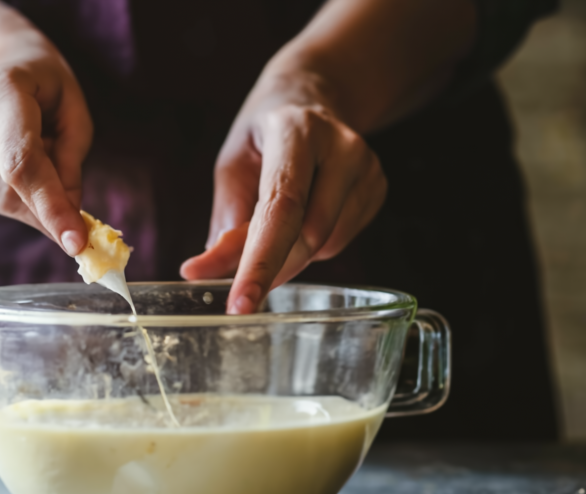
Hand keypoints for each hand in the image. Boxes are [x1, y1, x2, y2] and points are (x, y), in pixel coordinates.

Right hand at [0, 18, 91, 253]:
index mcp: (2, 89)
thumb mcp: (72, 109)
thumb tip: (68, 216)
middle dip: (49, 210)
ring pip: (0, 202)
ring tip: (36, 156)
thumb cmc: (42, 87)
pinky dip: (14, 196)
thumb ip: (72, 161)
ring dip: (32, 200)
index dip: (50, 206)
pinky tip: (11, 164)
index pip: (22, 161)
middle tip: (75, 210)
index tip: (76, 243)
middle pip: (11, 190)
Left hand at [180, 66, 386, 313]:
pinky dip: (312, 247)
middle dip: (269, 268)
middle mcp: (341, 145)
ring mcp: (367, 167)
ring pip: (325, 245)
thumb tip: (206, 272)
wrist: (312, 99)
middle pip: (307, 234)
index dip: (260, 261)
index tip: (240, 302)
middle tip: (239, 287)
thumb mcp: (233, 163)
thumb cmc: (265, 135)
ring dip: (290, 257)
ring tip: (275, 228)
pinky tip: (303, 217)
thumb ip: (225, 218)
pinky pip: (340, 242)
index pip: (281, 207)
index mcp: (296, 131)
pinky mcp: (378, 188)